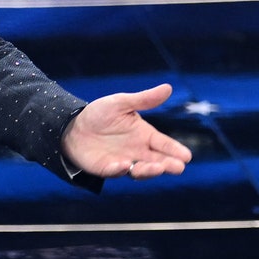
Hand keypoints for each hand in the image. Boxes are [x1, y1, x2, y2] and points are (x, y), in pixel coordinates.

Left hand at [62, 83, 193, 179]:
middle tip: (178, 167)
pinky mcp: (106, 168)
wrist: (73, 126)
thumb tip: (168, 88)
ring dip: (149, 170)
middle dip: (168, 165)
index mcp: (144, 135)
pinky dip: (120, 169)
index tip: (186, 156)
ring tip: (158, 168)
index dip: (175, 150)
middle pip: (157, 161)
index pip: (163, 144)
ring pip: (140, 170)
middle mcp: (137, 151)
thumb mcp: (122, 102)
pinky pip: (115, 171)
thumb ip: (144, 99)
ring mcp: (123, 162)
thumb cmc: (99, 114)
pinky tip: (125, 165)